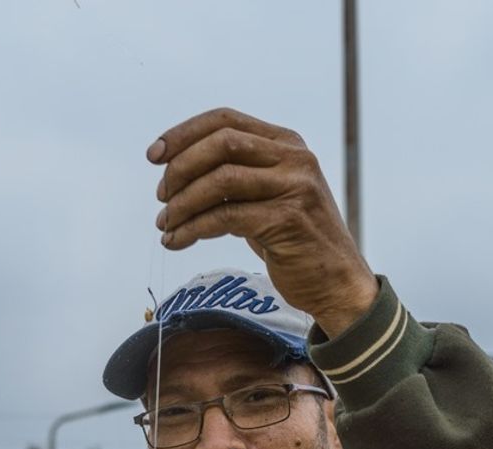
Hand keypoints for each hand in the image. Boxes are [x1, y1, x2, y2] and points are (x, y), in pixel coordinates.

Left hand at [147, 108, 378, 337]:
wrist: (339, 284)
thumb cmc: (299, 244)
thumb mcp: (271, 198)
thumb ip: (240, 178)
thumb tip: (183, 171)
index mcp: (287, 144)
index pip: (225, 120)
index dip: (183, 133)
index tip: (154, 156)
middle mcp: (294, 158)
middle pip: (221, 143)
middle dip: (180, 168)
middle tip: (161, 197)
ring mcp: (294, 187)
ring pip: (220, 180)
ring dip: (183, 204)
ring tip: (165, 225)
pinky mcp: (287, 219)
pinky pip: (225, 217)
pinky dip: (193, 228)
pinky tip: (178, 241)